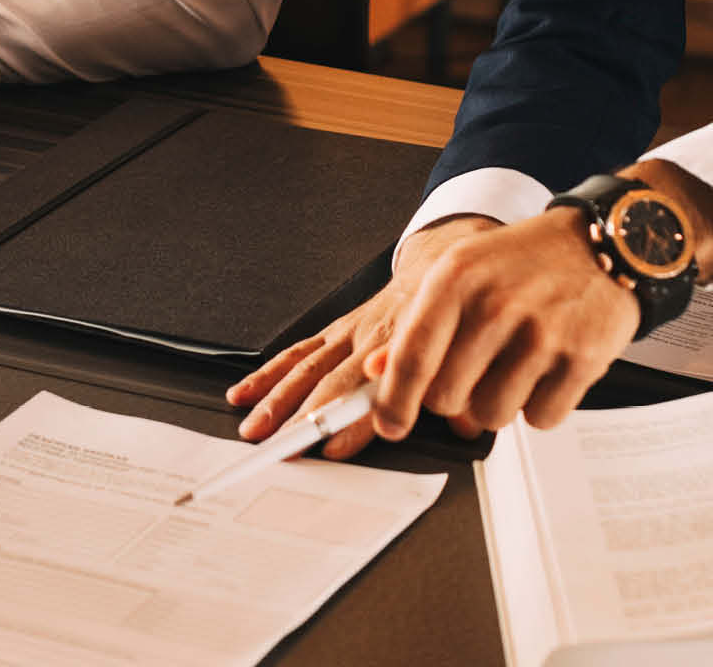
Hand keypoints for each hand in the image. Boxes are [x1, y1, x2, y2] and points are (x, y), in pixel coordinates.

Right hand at [226, 216, 501, 457]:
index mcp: (406, 346)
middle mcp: (371, 339)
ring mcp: (349, 334)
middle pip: (330, 383)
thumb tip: (465, 426)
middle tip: (280, 449)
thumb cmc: (455, 314)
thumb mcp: (467, 348)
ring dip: (276, 400)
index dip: (353, 420)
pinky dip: (269, 374)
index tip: (333, 446)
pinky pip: (297, 352)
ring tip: (253, 428)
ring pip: (305, 368)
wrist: (442, 264)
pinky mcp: (336, 330)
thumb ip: (461, 388)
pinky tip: (245, 393)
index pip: (376, 389)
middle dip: (302, 418)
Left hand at [361, 205, 639, 443]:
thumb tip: (376, 369)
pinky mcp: (582, 360)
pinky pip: (540, 419)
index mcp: (457, 277)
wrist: (603, 244)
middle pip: (447, 399)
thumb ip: (418, 322)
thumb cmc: (525, 262)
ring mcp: (542, 333)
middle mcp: (496, 304)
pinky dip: (540, 405)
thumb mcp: (463, 272)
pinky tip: (546, 369)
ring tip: (514, 363)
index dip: (394, 403)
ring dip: (497, 403)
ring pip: (491, 416)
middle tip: (474, 370)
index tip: (389, 426)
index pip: (412, 358)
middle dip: (454, 397)